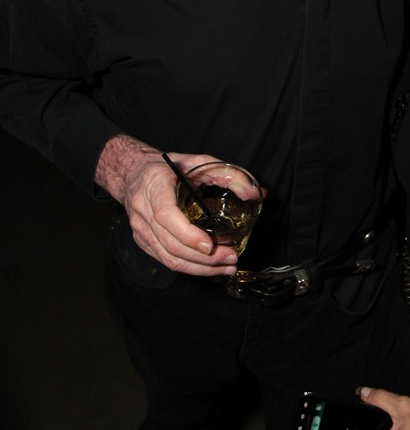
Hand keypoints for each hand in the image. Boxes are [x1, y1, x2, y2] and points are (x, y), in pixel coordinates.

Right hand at [96, 135, 243, 274]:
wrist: (133, 173)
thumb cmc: (167, 167)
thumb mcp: (197, 161)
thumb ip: (227, 174)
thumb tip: (255, 193)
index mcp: (154, 186)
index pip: (166, 216)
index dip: (188, 234)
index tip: (210, 245)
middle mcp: (143, 210)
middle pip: (171, 243)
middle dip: (203, 258)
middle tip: (230, 258)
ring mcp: (140, 229)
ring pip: (168, 258)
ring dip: (199, 268)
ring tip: (225, 268)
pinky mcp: (142, 241)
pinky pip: (165, 260)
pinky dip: (188, 267)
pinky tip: (208, 268)